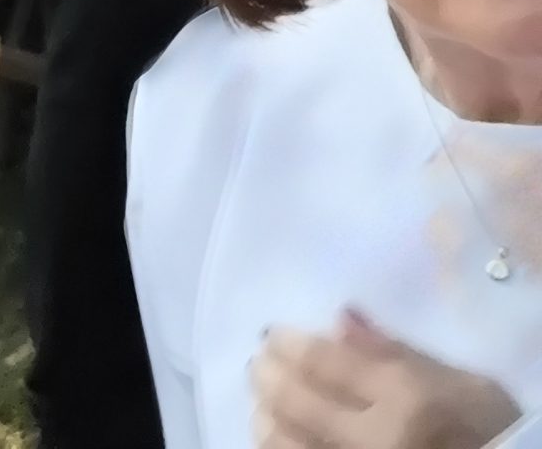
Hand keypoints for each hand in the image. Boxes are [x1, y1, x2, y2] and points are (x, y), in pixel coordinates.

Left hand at [251, 311, 520, 448]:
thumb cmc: (493, 431)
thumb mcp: (464, 384)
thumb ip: (397, 352)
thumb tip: (340, 318)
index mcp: (405, 398)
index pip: (321, 360)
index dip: (287, 343)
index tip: (275, 337)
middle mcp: (373, 438)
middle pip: (292, 399)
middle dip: (267, 373)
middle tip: (262, 363)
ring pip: (282, 442)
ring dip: (265, 415)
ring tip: (267, 403)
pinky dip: (280, 447)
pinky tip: (281, 437)